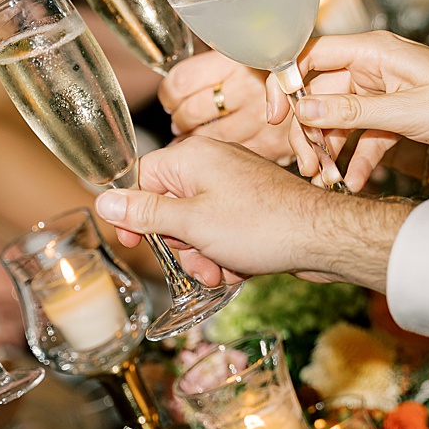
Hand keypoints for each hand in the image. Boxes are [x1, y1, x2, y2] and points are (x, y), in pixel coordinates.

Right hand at [91, 136, 411, 290]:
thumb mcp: (190, 224)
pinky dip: (223, 250)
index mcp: (191, 156)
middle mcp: (211, 162)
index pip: (141, 179)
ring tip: (221, 271)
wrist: (324, 239)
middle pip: (167, 206)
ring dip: (201, 254)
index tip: (136, 242)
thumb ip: (143, 213)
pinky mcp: (251, 203)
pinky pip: (219, 227)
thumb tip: (103, 200)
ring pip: (193, 223)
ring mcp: (233, 182)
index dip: (135, 214)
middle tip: (197, 263)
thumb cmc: (262, 225)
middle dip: (178, 244)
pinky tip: (237, 267)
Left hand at [160, 52, 290, 162]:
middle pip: (190, 111)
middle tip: (180, 117)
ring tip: (195, 130)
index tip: (171, 97)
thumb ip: (218, 64)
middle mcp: (249, 90)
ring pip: (205, 136)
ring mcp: (260, 121)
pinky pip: (229, 153)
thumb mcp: (251, 52)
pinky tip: (212, 148)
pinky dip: (214, 153)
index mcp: (240, 62)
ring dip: (193, 136)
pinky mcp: (270, 145)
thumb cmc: (284, 72)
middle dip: (179, 117)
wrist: (332, 91)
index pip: (181, 82)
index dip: (169, 93)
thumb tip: (178, 83)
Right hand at [265, 31, 428, 189]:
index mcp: (374, 52)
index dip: (286, 84)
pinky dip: (356, 160)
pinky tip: (352, 183)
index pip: (310, 57)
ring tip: (325, 180)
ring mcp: (382, 94)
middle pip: (319, 95)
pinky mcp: (394, 117)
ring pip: (337, 120)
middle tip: (306, 163)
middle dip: (308, 131)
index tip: (275, 116)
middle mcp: (373, 69)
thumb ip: (351, 111)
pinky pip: (362, 137)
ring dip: (328, 150)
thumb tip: (303, 109)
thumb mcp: (406, 111)